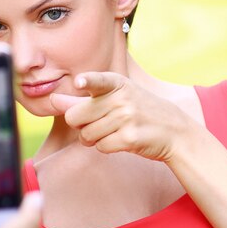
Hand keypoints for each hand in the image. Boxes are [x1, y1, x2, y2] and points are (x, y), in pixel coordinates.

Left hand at [50, 72, 194, 161]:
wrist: (174, 131)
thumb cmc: (137, 111)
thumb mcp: (114, 98)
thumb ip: (81, 99)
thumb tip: (53, 100)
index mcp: (116, 83)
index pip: (98, 80)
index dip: (87, 82)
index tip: (80, 82)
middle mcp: (122, 98)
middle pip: (75, 117)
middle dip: (80, 125)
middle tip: (97, 122)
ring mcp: (127, 118)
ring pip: (86, 135)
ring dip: (94, 138)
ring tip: (113, 130)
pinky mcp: (130, 137)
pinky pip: (100, 147)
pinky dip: (106, 147)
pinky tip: (121, 140)